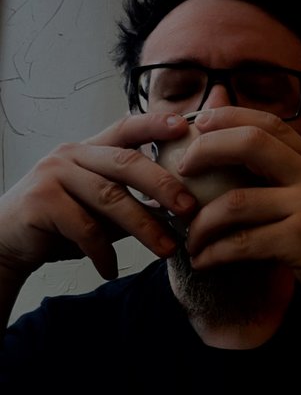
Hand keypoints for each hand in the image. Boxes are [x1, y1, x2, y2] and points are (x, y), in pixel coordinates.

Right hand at [0, 113, 197, 281]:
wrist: (7, 241)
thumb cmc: (61, 224)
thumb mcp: (100, 210)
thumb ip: (133, 202)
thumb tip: (183, 210)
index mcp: (89, 150)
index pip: (125, 128)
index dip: (155, 124)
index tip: (186, 127)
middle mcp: (71, 155)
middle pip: (126, 163)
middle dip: (163, 185)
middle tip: (190, 208)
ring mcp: (53, 175)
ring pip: (110, 198)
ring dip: (144, 227)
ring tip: (167, 250)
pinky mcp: (41, 202)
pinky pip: (85, 229)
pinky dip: (103, 254)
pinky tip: (111, 270)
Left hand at [181, 108, 300, 329]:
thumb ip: (287, 176)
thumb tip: (241, 155)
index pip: (268, 123)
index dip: (229, 117)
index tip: (199, 125)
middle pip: (249, 144)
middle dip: (206, 152)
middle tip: (181, 173)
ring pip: (235, 202)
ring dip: (202, 223)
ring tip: (190, 239)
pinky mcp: (299, 242)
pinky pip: (242, 243)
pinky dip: (215, 253)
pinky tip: (204, 261)